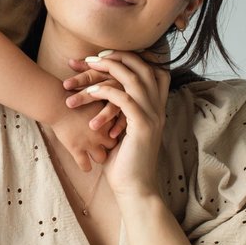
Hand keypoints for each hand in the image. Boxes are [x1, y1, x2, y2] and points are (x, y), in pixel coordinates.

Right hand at [48, 98, 117, 171]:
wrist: (56, 102)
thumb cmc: (74, 96)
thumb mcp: (95, 96)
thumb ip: (104, 104)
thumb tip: (112, 108)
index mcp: (108, 119)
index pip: (119, 130)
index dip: (115, 131)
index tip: (112, 132)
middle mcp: (101, 132)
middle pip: (113, 145)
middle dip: (109, 145)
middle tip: (104, 144)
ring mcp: (89, 142)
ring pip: (101, 158)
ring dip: (98, 156)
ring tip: (94, 154)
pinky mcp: (76, 149)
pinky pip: (86, 166)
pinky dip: (86, 167)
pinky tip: (86, 165)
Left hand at [68, 51, 169, 196]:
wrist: (135, 188)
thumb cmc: (125, 161)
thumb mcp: (124, 131)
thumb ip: (121, 113)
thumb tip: (104, 97)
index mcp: (156, 106)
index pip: (153, 69)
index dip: (131, 58)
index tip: (107, 55)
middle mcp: (158, 107)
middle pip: (144, 67)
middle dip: (118, 57)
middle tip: (94, 57)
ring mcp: (153, 116)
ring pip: (134, 79)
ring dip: (108, 69)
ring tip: (87, 67)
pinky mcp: (142, 126)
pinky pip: (124, 99)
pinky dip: (106, 91)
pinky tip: (90, 91)